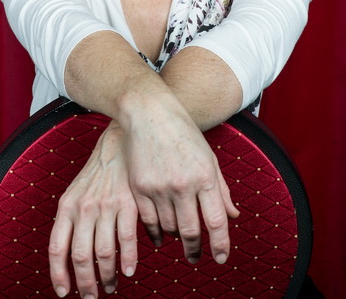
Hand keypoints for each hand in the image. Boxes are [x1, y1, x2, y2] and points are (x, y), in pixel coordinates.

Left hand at [49, 122, 137, 298]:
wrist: (118, 144)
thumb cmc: (97, 173)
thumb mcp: (76, 193)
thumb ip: (71, 220)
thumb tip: (68, 255)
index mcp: (67, 206)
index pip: (57, 248)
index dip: (59, 274)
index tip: (64, 292)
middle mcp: (84, 208)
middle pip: (80, 256)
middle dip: (85, 284)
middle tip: (91, 297)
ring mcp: (106, 206)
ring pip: (103, 253)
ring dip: (107, 277)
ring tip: (111, 286)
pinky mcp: (128, 203)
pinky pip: (126, 240)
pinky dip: (128, 260)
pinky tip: (130, 270)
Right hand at [123, 96, 238, 264]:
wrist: (150, 113)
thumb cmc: (183, 133)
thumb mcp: (208, 157)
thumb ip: (221, 189)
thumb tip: (232, 216)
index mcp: (205, 176)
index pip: (216, 221)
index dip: (221, 244)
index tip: (220, 258)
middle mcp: (183, 184)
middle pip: (191, 231)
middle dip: (195, 250)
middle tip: (195, 256)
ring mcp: (159, 187)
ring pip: (169, 228)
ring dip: (175, 236)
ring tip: (178, 235)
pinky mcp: (140, 187)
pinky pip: (148, 221)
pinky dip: (155, 232)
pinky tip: (160, 234)